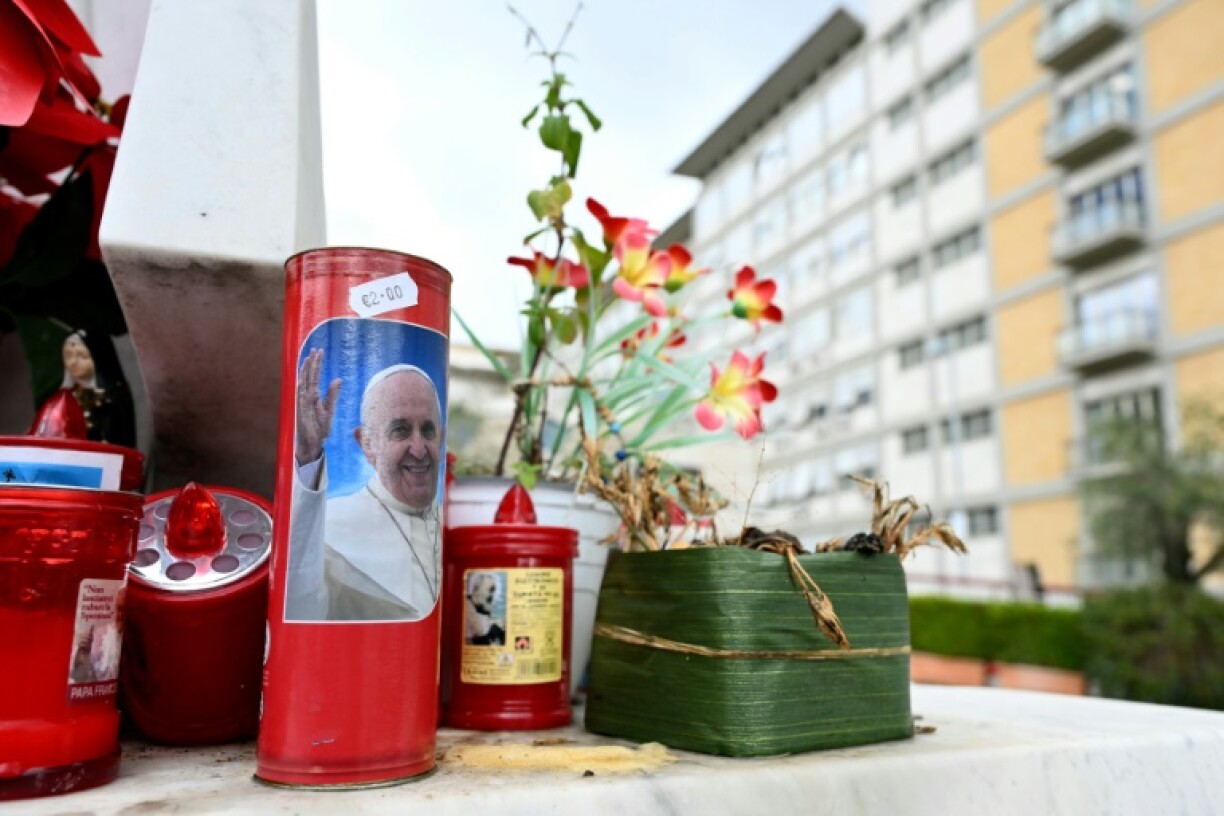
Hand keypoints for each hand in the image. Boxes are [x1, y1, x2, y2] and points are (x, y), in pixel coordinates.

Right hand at [295, 348, 340, 464]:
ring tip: (310, 360)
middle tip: (315, 349)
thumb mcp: (329, 409)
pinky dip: (305, 392)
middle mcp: (306, 397)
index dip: (316, 363)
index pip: (314, 376)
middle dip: (311, 363)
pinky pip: (303, 402)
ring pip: (303, 385)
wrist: (312, 443)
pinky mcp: (302, 414)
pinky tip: (310, 385)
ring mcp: (302, 405)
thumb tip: (338, 379)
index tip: (319, 351)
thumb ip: (333, 394)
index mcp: (312, 395)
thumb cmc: (320, 428)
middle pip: (308, 377)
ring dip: (306, 373)